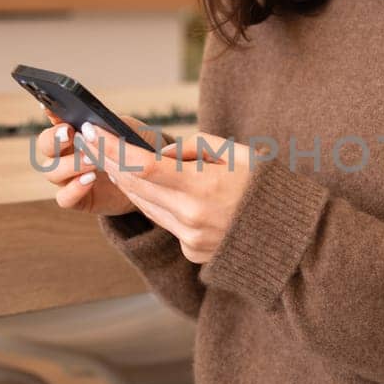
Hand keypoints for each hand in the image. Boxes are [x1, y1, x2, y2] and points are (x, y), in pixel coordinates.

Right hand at [35, 110, 165, 217]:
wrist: (151, 180)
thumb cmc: (137, 149)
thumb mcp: (128, 131)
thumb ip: (109, 125)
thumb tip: (90, 124)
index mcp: (75, 131)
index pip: (55, 119)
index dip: (50, 112)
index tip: (53, 109)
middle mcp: (66, 153)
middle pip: (45, 145)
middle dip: (54, 139)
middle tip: (70, 134)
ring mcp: (69, 178)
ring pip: (52, 172)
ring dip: (70, 164)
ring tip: (93, 160)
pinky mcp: (79, 199)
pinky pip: (64, 198)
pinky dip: (74, 189)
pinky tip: (90, 180)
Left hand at [80, 121, 255, 263]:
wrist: (290, 236)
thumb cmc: (265, 186)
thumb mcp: (236, 152)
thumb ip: (194, 147)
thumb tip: (161, 152)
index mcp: (204, 186)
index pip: (143, 165)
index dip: (112, 148)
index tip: (93, 131)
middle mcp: (192, 217)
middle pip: (136, 186)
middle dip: (110, 161)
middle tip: (94, 140)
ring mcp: (191, 238)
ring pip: (145, 205)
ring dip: (127, 182)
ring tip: (115, 159)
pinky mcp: (192, 251)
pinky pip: (164, 222)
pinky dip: (156, 203)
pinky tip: (154, 188)